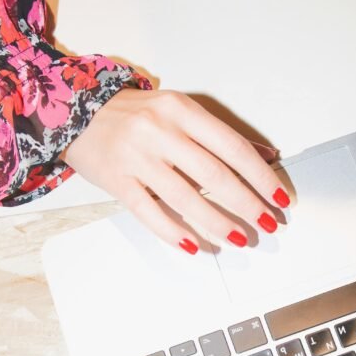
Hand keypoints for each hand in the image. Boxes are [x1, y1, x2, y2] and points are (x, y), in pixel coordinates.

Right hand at [62, 88, 289, 252]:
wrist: (76, 112)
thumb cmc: (135, 114)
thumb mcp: (180, 111)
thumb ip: (221, 135)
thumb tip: (267, 156)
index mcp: (181, 110)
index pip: (232, 148)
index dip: (260, 176)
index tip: (279, 198)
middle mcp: (159, 131)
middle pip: (213, 174)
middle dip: (246, 203)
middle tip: (266, 223)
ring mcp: (136, 158)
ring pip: (184, 197)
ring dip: (217, 222)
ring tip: (240, 238)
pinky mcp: (117, 182)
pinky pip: (149, 212)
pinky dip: (174, 232)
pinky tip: (195, 245)